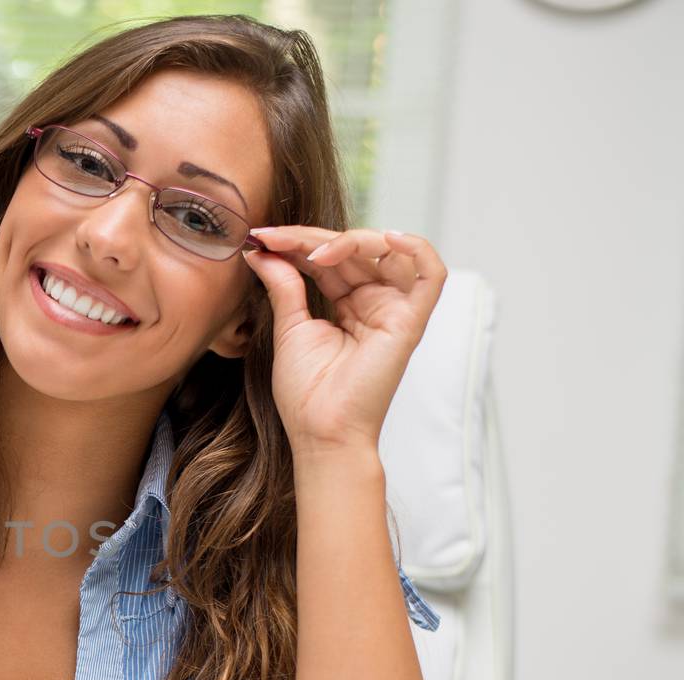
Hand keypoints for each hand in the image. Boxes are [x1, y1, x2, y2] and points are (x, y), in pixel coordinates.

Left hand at [242, 227, 446, 457]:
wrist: (321, 431)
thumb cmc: (306, 392)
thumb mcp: (290, 328)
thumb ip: (284, 285)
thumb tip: (262, 251)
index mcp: (347, 304)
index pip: (328, 258)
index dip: (296, 243)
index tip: (260, 238)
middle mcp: (374, 302)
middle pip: (352, 250)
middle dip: (311, 238)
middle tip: (272, 236)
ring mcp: (394, 309)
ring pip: (385, 252)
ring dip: (349, 240)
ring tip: (312, 251)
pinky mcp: (412, 321)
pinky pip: (432, 274)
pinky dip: (415, 248)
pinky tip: (384, 239)